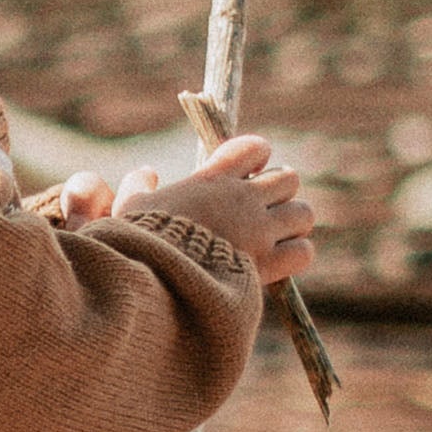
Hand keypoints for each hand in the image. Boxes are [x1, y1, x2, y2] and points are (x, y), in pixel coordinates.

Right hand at [66, 135, 316, 285]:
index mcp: (213, 178)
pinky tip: (277, 263)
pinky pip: (303, 252)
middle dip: (278, 192)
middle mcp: (243, 200)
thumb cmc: (136, 244)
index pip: (256, 148)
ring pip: (303, 213)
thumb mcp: (128, 209)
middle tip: (261, 211)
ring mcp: (259, 232)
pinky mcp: (268, 265)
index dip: (256, 158)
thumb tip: (145, 173)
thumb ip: (138, 188)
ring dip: (292, 224)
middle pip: (289, 179)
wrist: (154, 284)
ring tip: (273, 237)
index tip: (244, 174)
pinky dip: (294, 255)